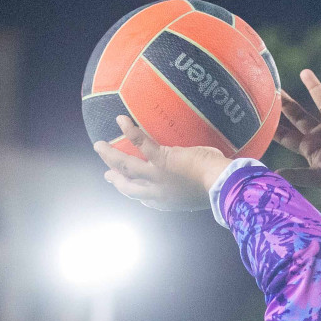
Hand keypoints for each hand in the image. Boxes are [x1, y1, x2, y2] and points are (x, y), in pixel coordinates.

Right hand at [94, 115, 229, 211]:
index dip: (133, 193)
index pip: (145, 199)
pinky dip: (129, 131)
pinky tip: (120, 119)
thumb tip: (197, 172)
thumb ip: (191, 185)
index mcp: (168, 201)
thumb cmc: (217, 187)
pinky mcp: (162, 160)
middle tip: (105, 173)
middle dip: (115, 179)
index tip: (125, 187)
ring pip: (126, 167)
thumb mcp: (200, 191)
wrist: (221, 185)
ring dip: (110, 156)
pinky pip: (141, 144)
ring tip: (99, 145)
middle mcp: (158, 192)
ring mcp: (158, 176)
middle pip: (129, 187)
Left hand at [275, 68, 320, 213]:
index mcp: (310, 146)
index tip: (259, 113)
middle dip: (286, 103)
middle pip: (298, 114)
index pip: (286, 134)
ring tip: (304, 71)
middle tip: (273, 87)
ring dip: (314, 86)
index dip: (273, 125)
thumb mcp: (319, 177)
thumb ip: (297, 175)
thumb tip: (273, 175)